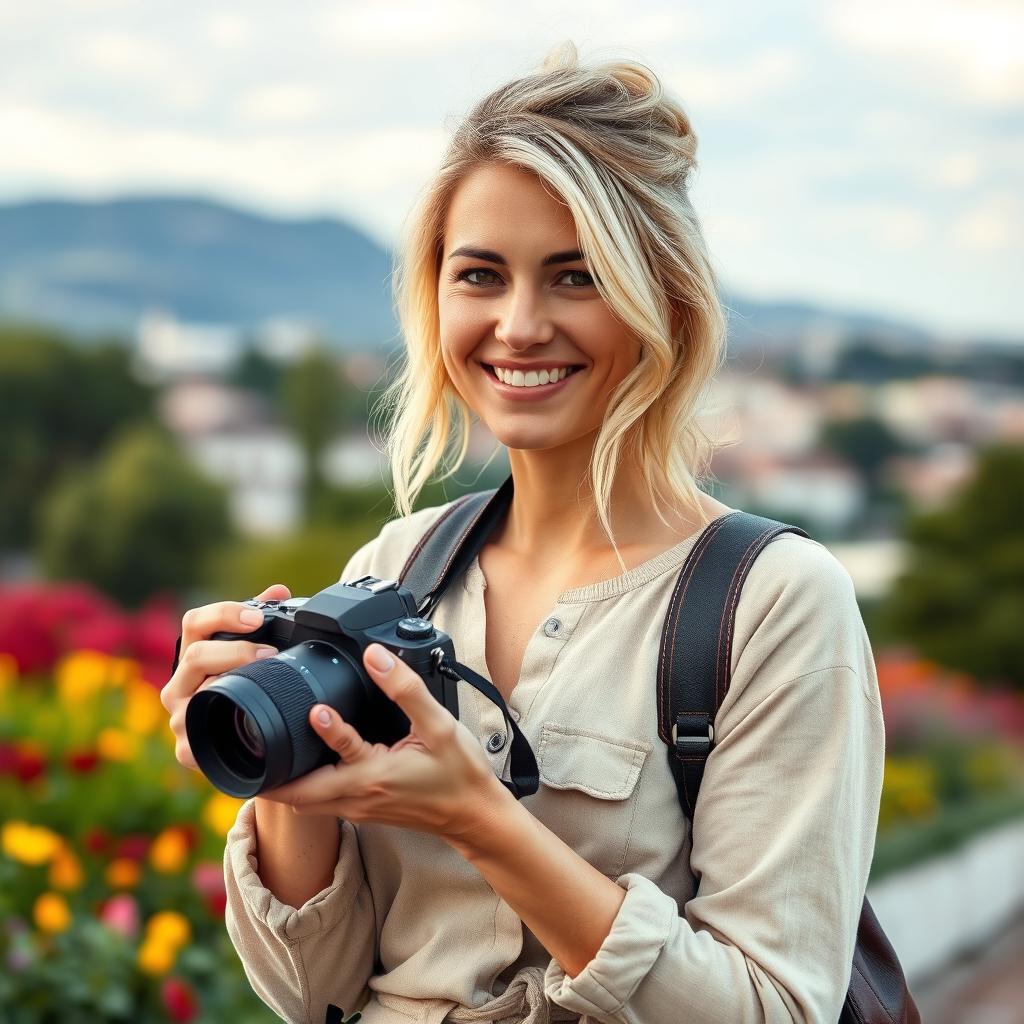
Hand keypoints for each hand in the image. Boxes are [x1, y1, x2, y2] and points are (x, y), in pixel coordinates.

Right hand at [160, 583, 289, 770]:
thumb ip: (260, 621)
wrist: (239, 747)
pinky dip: (225, 721)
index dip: (224, 614)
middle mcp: (178, 684)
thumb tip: (280, 591)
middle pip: (196, 655)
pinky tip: (245, 715)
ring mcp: (179, 717)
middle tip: (270, 653)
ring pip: (200, 691)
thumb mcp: (248, 655)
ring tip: (264, 680)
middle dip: (236, 650)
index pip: (195, 622)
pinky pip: (204, 731)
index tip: (257, 617)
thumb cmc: (243, 692)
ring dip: (233, 681)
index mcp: (192, 655)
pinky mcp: (186, 749)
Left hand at [258, 643, 510, 846]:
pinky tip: (302, 769)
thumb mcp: (439, 726)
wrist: (473, 815)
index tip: (312, 708)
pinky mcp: (363, 811)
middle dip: (270, 776)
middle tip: (246, 749)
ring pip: (306, 802)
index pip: (334, 758)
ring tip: (261, 757)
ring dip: (283, 783)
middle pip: (298, 796)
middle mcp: (358, 798)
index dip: (321, 733)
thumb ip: (405, 689)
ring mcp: (358, 808)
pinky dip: (304, 788)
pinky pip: (321, 804)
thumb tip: (376, 655)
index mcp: (374, 776)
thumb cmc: (459, 774)